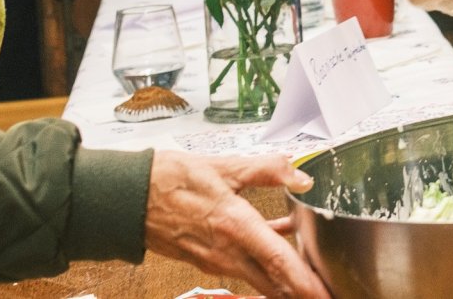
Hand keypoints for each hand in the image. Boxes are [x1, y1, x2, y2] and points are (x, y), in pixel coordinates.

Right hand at [144, 150, 329, 297]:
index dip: (305, 283)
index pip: (279, 263)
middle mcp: (227, 252)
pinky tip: (281, 240)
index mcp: (235, 227)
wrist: (127, 199)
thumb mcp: (224, 167)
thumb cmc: (169, 180)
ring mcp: (216, 260)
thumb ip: (268, 171)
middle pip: (273, 282)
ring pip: (259, 278)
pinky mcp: (207, 259)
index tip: (325, 294)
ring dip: (285, 281)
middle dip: (300, 292)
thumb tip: (301, 176)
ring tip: (311, 279)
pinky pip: (245, 267)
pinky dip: (265, 263)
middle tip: (325, 294)